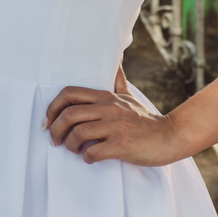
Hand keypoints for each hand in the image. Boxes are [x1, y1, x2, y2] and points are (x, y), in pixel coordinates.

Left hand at [43, 67, 180, 165]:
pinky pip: (93, 152)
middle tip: (54, 140)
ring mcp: (115, 126)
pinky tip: (90, 158)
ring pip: (78, 134)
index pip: (70, 94)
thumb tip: (115, 58)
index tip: (48, 121)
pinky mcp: (122, 145)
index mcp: (106, 97)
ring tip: (73, 150)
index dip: (53, 107)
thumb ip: (117, 80)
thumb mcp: (129, 96)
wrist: (170, 136)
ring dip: (70, 145)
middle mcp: (109, 108)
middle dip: (55, 130)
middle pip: (69, 115)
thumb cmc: (146, 120)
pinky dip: (87, 158)